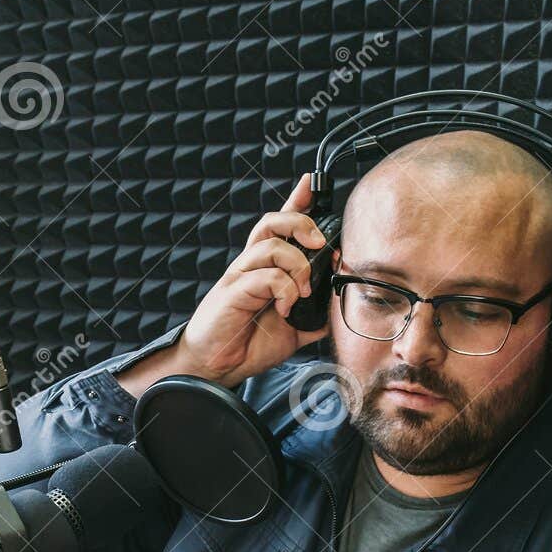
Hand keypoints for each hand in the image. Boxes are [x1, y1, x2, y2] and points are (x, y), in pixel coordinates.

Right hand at [169, 173, 331, 388]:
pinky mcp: (233, 293)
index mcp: (263, 269)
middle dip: (301, 223)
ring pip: (271, 245)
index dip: (296, 201)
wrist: (214, 367)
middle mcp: (249, 266)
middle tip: (319, 245)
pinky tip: (285, 310)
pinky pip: (266, 277)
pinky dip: (285, 291)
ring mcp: (239, 277)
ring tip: (303, 292)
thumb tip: (336, 311)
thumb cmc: (247, 344)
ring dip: (298, 265)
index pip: (279, 226)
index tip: (312, 184)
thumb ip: (313, 317)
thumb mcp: (293, 331)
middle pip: (272, 222)